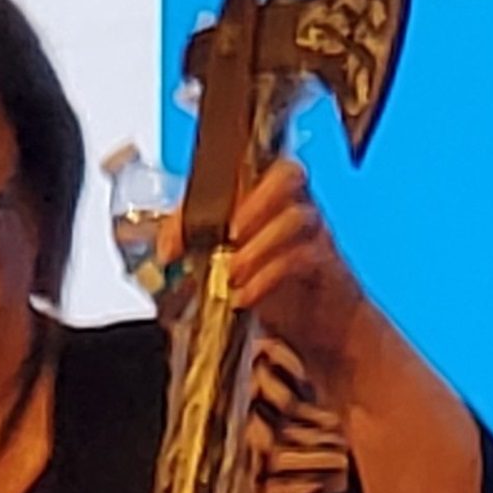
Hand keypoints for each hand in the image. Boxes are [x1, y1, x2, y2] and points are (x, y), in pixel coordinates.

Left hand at [158, 157, 377, 369]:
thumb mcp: (225, 262)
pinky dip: (268, 277)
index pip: (243, 168)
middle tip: (227, 235)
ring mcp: (314, 233)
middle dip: (254, 202)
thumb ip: (197, 246)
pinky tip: (244, 297)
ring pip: (297, 216)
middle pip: (288, 174)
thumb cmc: (270, 285)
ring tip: (230, 276)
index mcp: (265, 196)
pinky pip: (303, 257)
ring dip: (257, 247)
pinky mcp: (326, 265)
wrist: (317, 323)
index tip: (177, 237)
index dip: (207, 192)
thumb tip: (166, 249)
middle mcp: (293, 205)